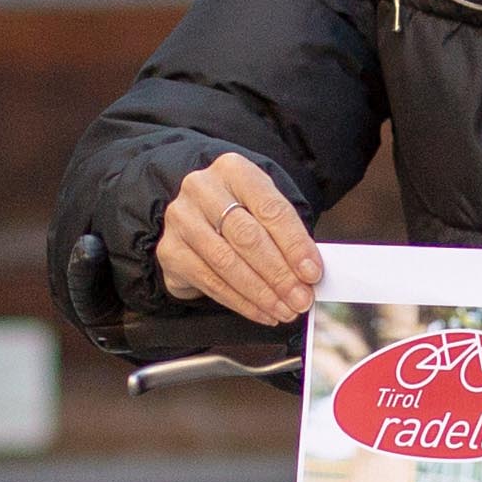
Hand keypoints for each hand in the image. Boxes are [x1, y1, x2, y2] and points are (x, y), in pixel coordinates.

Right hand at [156, 151, 323, 325]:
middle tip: (301, 298)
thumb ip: (288, 235)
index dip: (295, 245)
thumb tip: (310, 273)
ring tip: (285, 309)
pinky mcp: (169, 249)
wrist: (198, 216)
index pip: (271, 209)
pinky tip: (262, 312)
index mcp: (234, 170)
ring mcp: (181, 218)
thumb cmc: (242, 213)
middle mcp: (202, 188)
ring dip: (262, 293)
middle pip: (248, 237)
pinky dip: (241, 302)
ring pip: (227, 262)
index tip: (312, 273)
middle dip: (279, 274)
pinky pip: (210, 281)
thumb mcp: (266, 210)